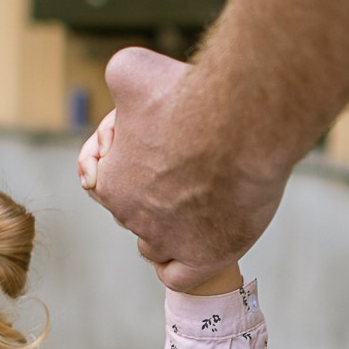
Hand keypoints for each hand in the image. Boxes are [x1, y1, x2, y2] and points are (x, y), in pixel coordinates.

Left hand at [82, 48, 286, 291]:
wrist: (243, 123)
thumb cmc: (188, 94)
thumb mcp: (132, 70)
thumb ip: (119, 82)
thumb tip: (120, 87)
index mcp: (109, 181)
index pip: (105, 181)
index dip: (128, 160)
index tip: (158, 141)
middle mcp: (132, 216)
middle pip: (135, 212)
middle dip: (153, 192)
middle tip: (191, 161)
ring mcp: (168, 240)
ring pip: (155, 245)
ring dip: (168, 230)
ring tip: (199, 201)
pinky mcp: (205, 258)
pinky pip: (178, 277)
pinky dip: (180, 265)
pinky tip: (195, 246)